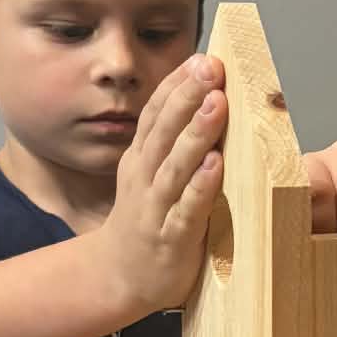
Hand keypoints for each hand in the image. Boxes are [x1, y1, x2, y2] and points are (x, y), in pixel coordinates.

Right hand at [96, 54, 226, 315]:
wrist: (119, 278)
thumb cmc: (146, 221)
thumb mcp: (151, 174)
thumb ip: (174, 141)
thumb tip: (208, 99)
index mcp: (141, 158)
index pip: (156, 113)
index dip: (177, 84)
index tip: (202, 58)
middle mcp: (145, 178)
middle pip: (164, 130)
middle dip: (187, 96)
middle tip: (210, 67)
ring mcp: (156, 208)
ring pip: (175, 165)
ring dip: (196, 133)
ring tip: (217, 104)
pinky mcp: (172, 238)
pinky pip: (187, 209)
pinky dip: (200, 186)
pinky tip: (216, 165)